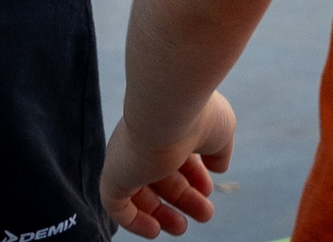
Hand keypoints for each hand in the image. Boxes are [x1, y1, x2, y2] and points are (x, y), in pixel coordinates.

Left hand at [100, 91, 236, 237]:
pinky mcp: (113, 173)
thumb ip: (218, 150)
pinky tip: (154, 230)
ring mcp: (126, 157)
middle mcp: (143, 140)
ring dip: (162, 214)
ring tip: (182, 227)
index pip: (176, 156)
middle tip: (205, 214)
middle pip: (160, 176)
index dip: (194, 176)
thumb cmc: (198, 113)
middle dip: (184, 199)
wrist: (169, 103)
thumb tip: (217, 167)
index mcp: (166, 126)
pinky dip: (133, 220)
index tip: (208, 189)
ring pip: (139, 193)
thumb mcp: (219, 132)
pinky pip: (115, 204)